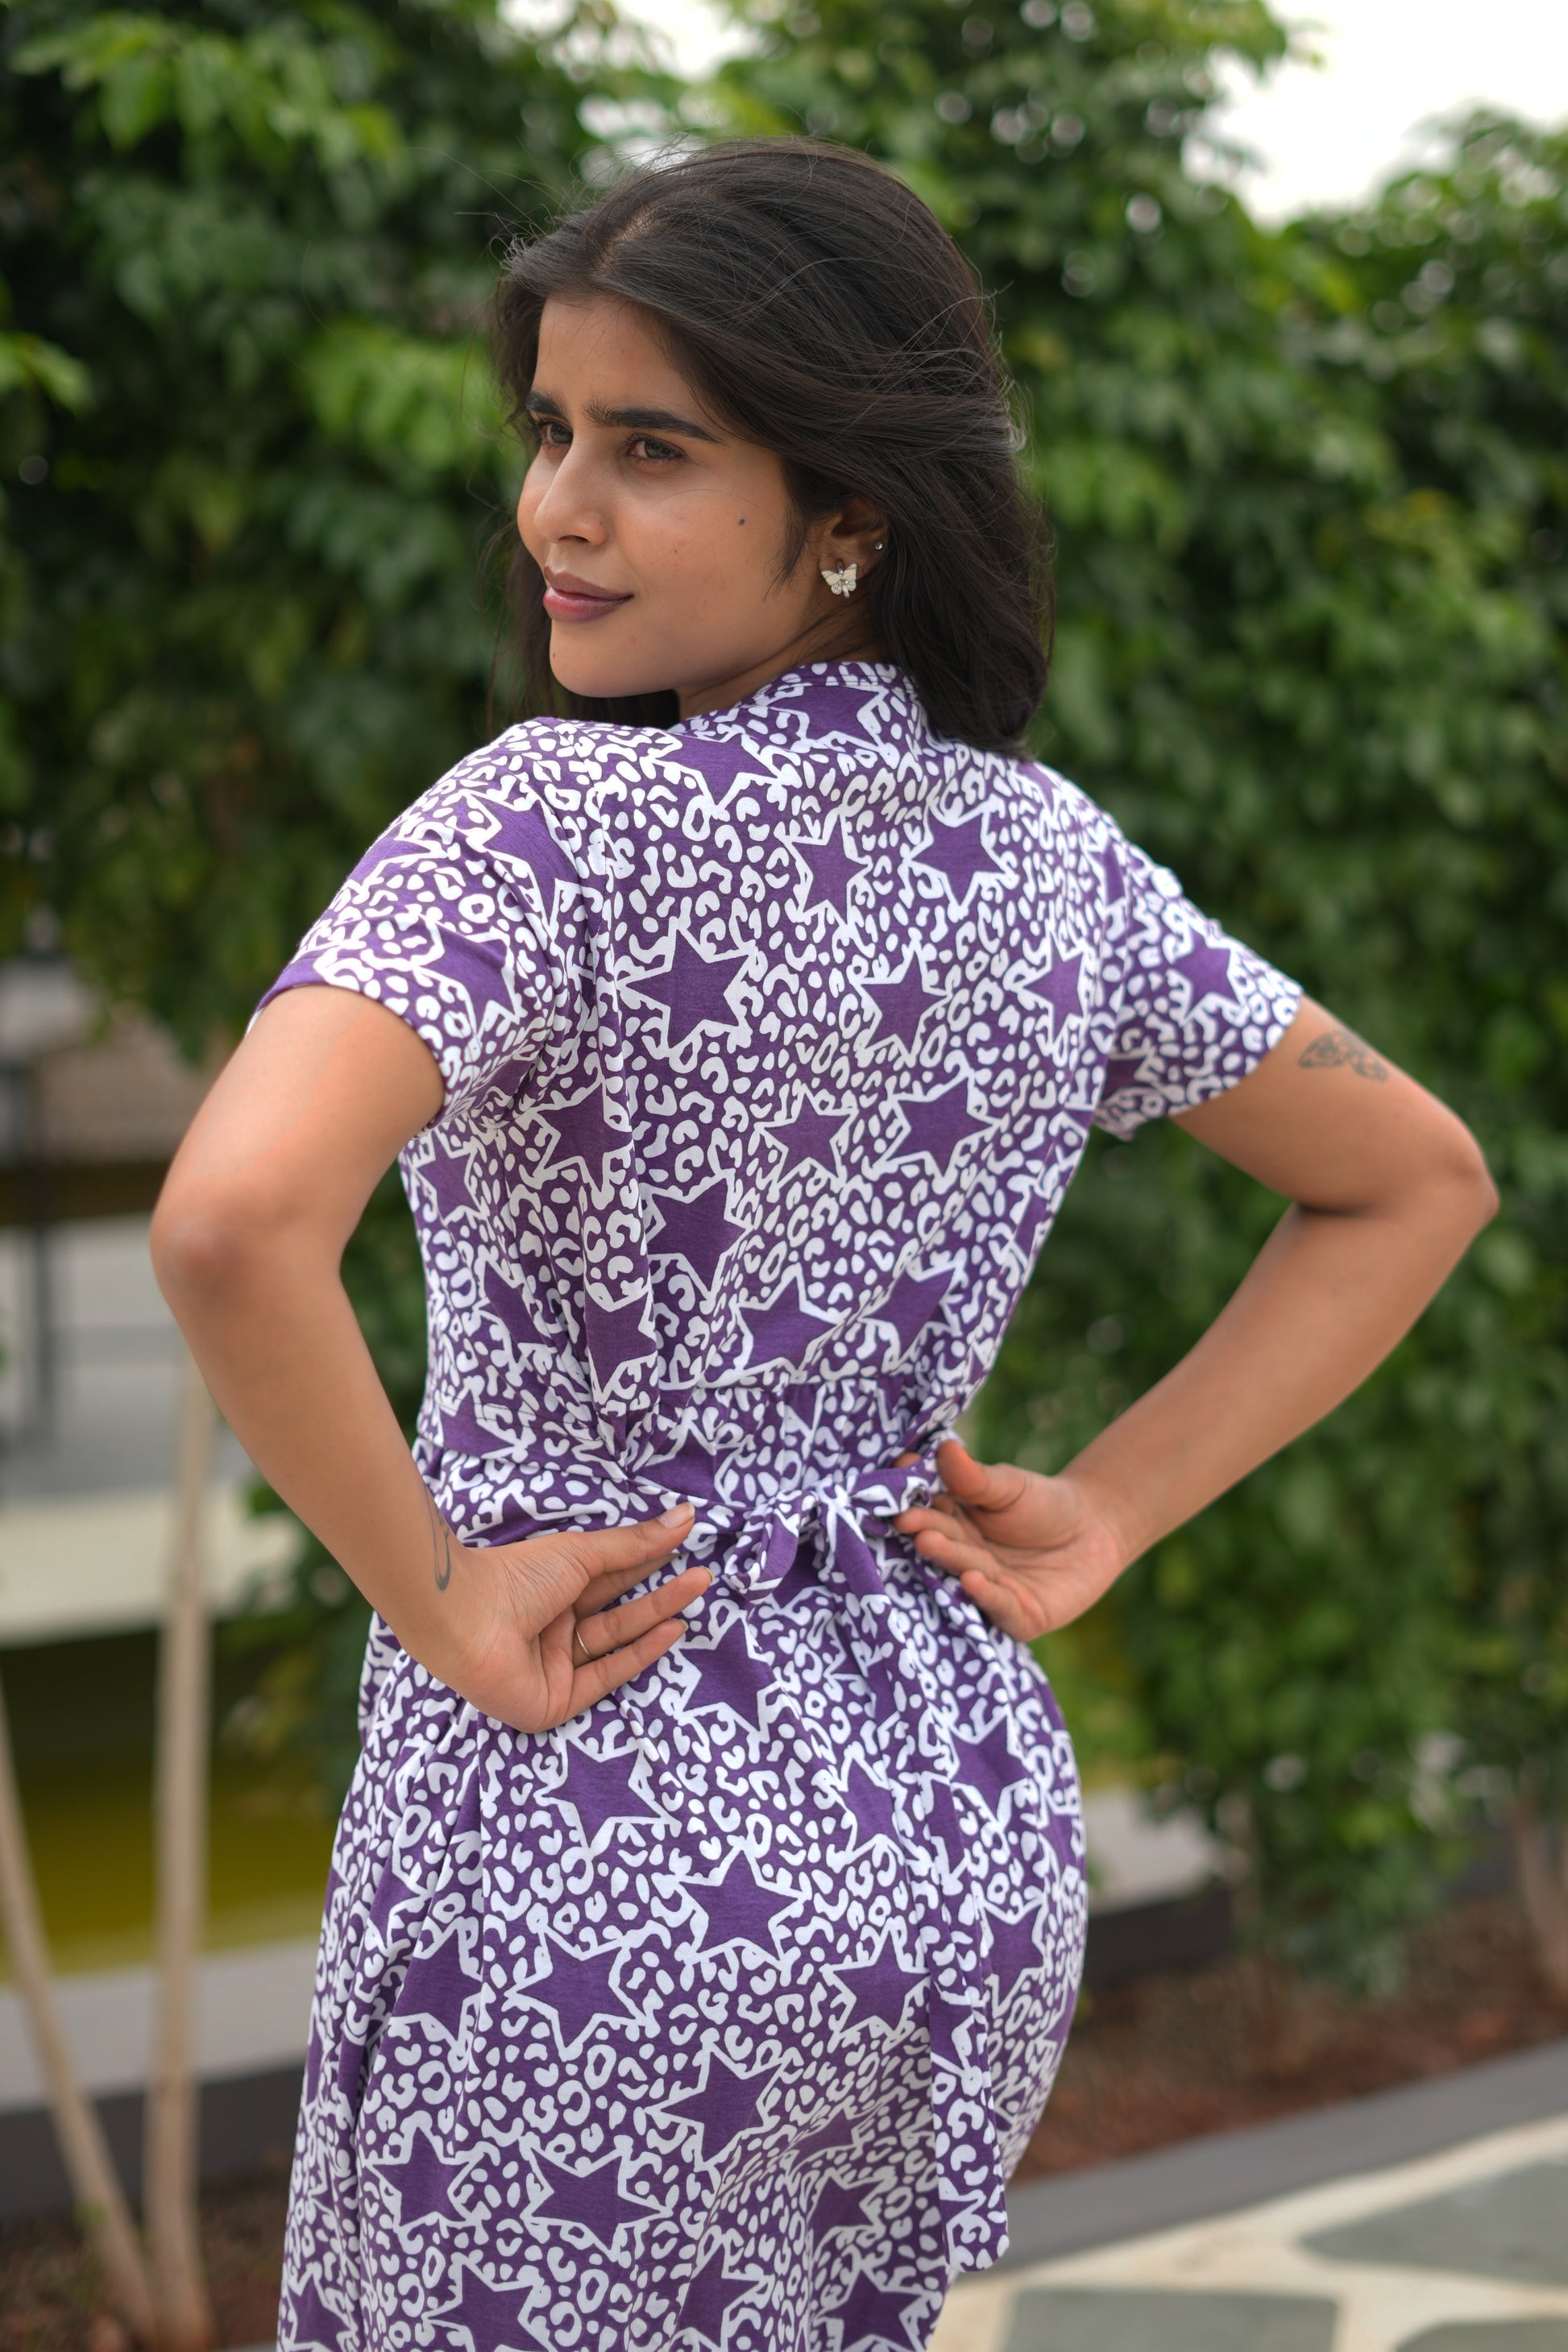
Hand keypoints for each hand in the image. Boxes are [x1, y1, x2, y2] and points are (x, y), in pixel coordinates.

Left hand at [411, 1501, 707, 1731]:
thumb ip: (634, 1544)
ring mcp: (555, 1667)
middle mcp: (553, 1630)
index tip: (683, 1548)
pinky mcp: (556, 1702)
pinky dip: (639, 1655)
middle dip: (660, 1594)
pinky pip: (604, 1677)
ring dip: (656, 1617)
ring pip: (615, 1641)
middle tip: (703, 1575)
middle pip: (617, 1612)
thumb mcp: (581, 1553)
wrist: (468, 1618)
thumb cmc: (516, 1577)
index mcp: (551, 1593)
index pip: (607, 1580)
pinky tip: (671, 1630)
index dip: (645, 1565)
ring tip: (696, 1591)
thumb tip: (685, 1515)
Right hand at [892, 1441, 1130, 1641]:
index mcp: (953, 1524)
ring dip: (947, 1559)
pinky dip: (985, 1594)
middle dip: (924, 1531)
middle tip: (906, 1521)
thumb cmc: (1044, 1505)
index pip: (928, 1511)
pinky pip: (998, 1606)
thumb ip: (975, 1477)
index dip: (912, 1500)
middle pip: (941, 1543)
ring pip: (963, 1573)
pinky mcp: (1017, 1617)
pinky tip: (973, 1579)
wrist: (1097, 1532)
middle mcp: (962, 1559)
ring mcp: (986, 1589)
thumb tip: (945, 1447)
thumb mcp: (1008, 1486)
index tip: (896, 1486)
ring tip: (930, 1542)